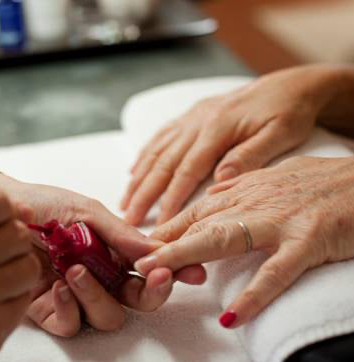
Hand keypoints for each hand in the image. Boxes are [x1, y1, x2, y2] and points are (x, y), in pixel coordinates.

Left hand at [3, 182, 205, 336]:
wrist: (4, 210)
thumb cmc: (46, 204)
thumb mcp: (87, 211)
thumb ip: (121, 234)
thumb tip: (156, 251)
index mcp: (117, 253)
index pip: (153, 270)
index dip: (175, 273)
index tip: (192, 270)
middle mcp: (104, 278)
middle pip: (141, 302)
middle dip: (153, 293)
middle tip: (155, 275)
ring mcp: (79, 296)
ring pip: (109, 318)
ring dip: (99, 296)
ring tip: (75, 270)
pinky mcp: (51, 311)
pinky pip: (71, 326)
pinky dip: (69, 309)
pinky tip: (56, 286)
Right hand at [121, 65, 341, 225]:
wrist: (290, 84)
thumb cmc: (288, 111)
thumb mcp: (279, 134)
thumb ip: (249, 156)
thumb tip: (219, 180)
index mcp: (218, 128)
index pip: (187, 171)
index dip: (171, 199)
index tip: (159, 223)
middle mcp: (198, 121)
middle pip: (164, 162)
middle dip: (144, 192)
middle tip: (128, 218)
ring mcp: (192, 117)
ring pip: (157, 150)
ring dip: (139, 177)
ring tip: (124, 200)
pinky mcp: (192, 115)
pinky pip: (162, 136)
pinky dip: (145, 154)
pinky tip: (134, 169)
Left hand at [134, 156, 353, 327]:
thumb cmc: (316, 183)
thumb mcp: (268, 181)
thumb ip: (236, 192)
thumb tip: (208, 203)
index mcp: (242, 191)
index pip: (193, 214)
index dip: (164, 232)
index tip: (138, 249)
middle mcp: (253, 203)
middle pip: (199, 225)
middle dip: (163, 244)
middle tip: (134, 263)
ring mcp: (279, 221)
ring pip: (225, 239)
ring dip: (188, 257)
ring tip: (159, 277)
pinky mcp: (309, 239)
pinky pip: (277, 271)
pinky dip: (255, 294)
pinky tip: (233, 316)